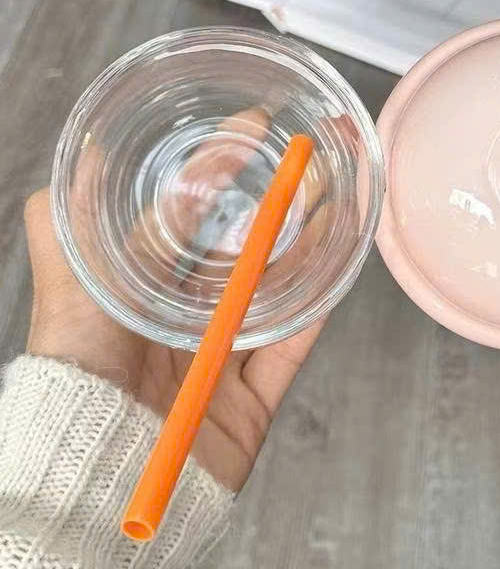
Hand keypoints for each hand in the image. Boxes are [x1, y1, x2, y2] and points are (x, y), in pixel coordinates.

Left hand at [24, 107, 325, 490]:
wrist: (98, 470)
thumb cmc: (77, 373)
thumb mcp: (67, 286)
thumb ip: (66, 223)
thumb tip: (77, 152)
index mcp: (146, 288)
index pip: (192, 213)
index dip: (222, 166)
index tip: (252, 126)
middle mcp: (187, 317)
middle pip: (244, 249)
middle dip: (279, 201)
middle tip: (312, 159)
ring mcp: (222, 356)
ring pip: (277, 291)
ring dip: (308, 245)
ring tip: (337, 198)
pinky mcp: (251, 398)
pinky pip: (291, 349)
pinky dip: (316, 311)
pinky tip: (337, 268)